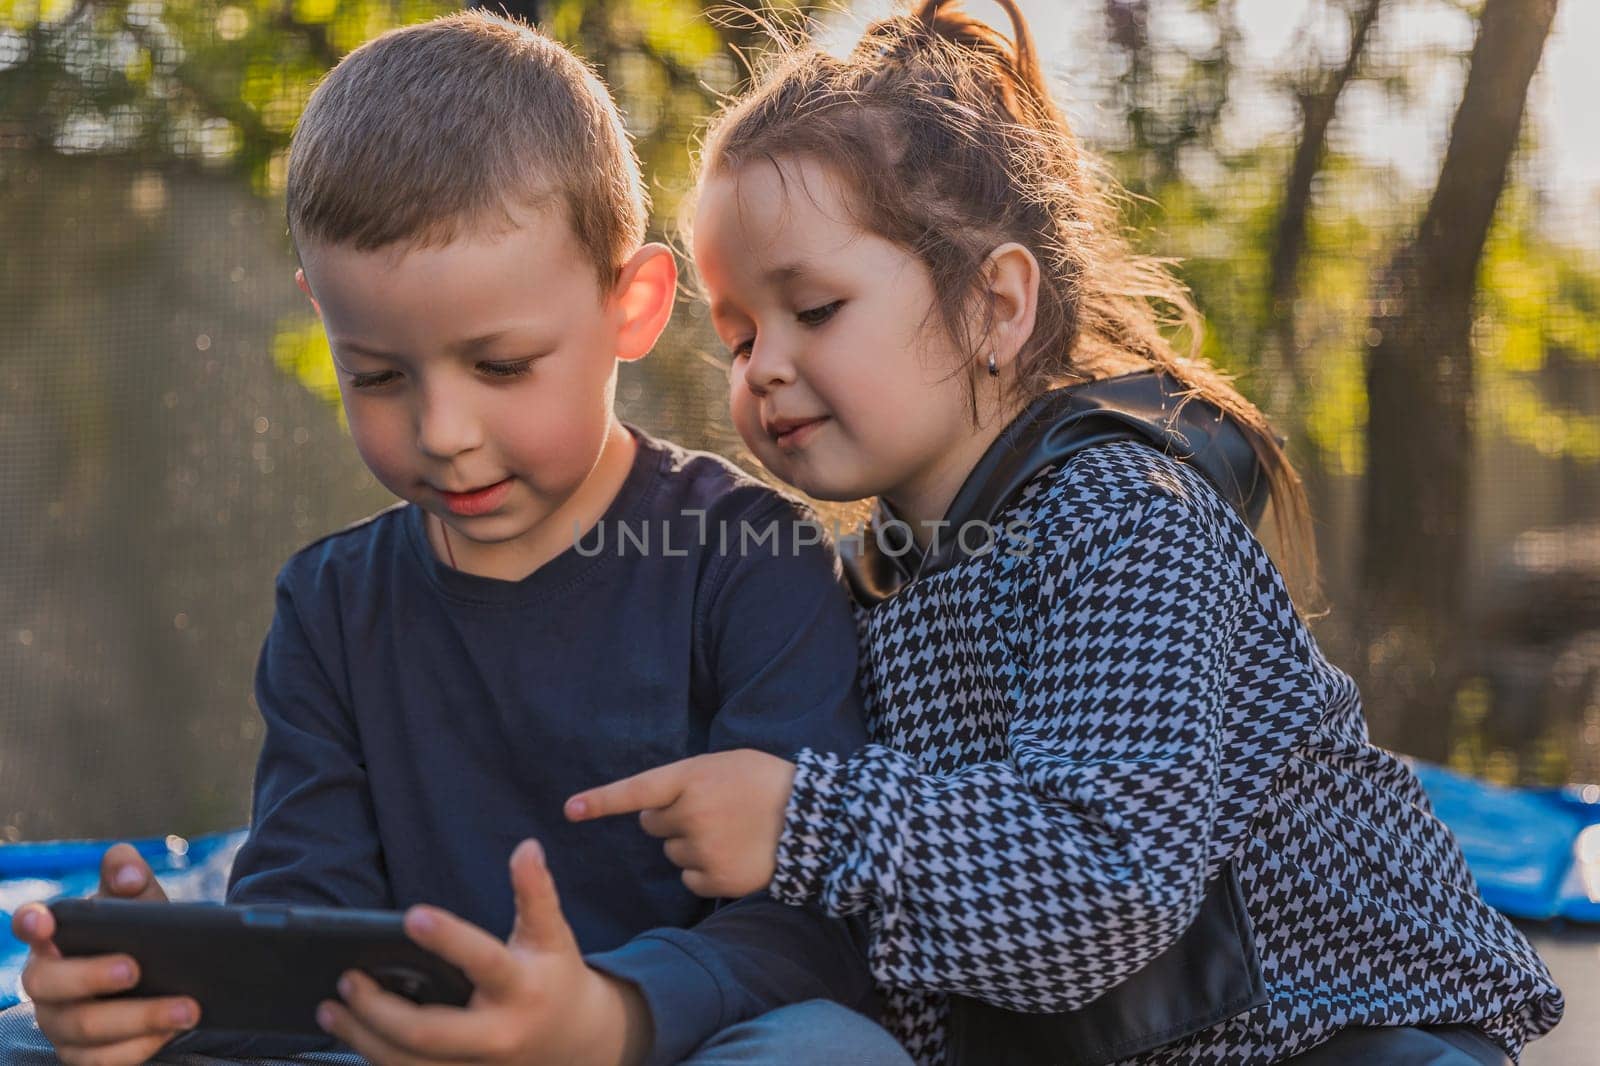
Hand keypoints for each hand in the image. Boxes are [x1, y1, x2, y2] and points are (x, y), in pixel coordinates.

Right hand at [13, 843, 197, 1065]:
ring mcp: (60, 1023)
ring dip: (139, 1018)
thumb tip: (129, 872)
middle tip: (134, 968)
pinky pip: (104, 1059)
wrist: (158, 979)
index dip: (31, 922)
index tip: (42, 919)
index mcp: (54, 938)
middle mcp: (47, 983)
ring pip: (85, 1028)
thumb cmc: (136, 934)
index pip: (30, 926)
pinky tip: (173, 1031)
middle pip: (52, 984)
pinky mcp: (83, 1055)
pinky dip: (141, 1046)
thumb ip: (132, 878)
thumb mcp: (139, 903)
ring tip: (187, 1008)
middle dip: (93, 976)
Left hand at [318, 839, 649, 1065]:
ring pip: (411, 1065)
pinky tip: (354, 1037)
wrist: (577, 1042)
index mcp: (522, 988)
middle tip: (348, 980)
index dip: (449, 940)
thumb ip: (536, 893)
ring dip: (363, 1039)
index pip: (484, 961)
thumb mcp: (552, 935)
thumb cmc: (555, 978)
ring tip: (331, 1010)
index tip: (412, 916)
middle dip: (380, 1010)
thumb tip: (527, 847)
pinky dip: (377, 1058)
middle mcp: (499, 1034)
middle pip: (430, 1032)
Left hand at [565, 749, 796, 897]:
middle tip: (710, 811)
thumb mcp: (726, 764)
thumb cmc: (768, 782)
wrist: (814, 818)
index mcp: (691, 778)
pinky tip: (735, 854)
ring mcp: (703, 848)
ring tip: (731, 832)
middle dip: (671, 819)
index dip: (600, 801)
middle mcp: (691, 814)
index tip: (569, 811)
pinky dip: (707, 871)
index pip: (636, 791)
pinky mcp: (716, 879)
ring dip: (692, 845)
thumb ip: (688, 780)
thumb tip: (654, 808)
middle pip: (652, 824)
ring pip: (672, 853)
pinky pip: (690, 879)